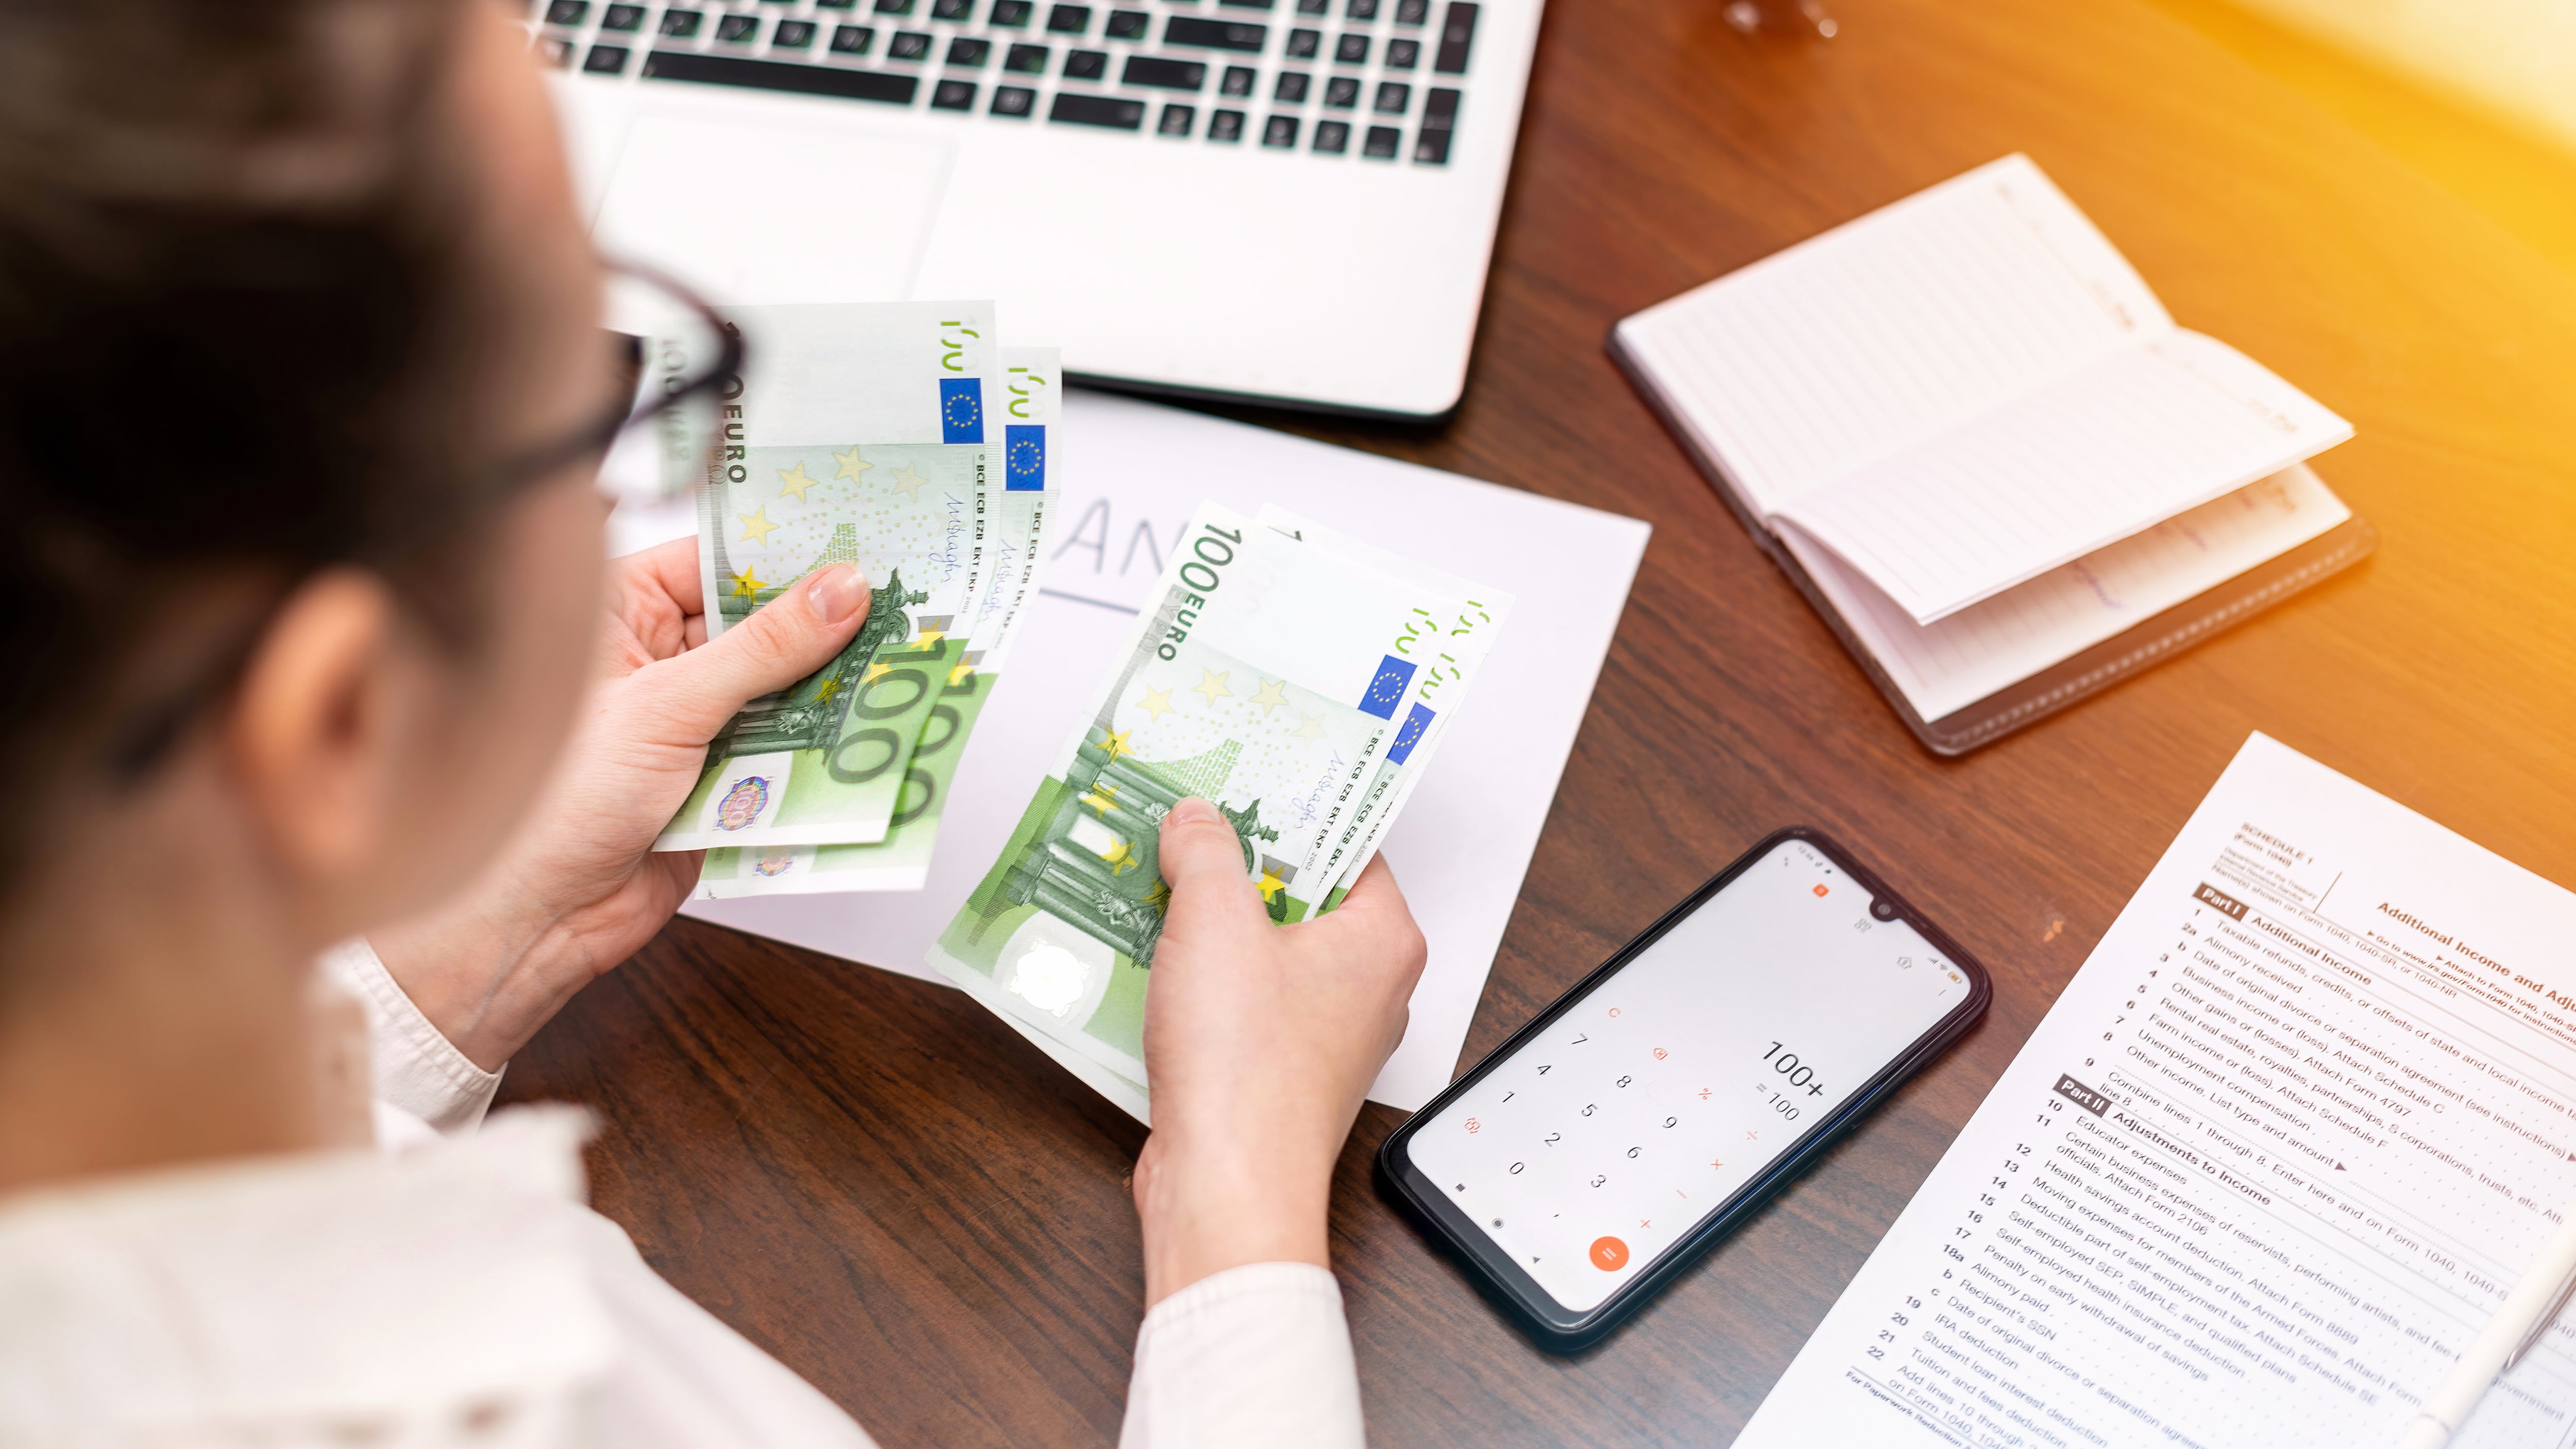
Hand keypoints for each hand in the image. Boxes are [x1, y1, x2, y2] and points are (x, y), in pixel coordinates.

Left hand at [370, 539, 868, 1068]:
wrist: (540, 919)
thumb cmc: (552, 804)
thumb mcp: (667, 704)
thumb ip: (762, 647)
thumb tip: (837, 591)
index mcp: (617, 614)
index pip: (716, 561)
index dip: (785, 559)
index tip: (857, 550)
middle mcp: (655, 660)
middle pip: (760, 627)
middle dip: (822, 630)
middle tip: (896, 613)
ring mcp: (691, 722)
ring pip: (780, 691)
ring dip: (828, 694)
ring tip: (896, 673)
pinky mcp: (721, 779)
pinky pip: (785, 751)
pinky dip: (821, 751)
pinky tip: (864, 737)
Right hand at [1130, 797, 1428, 1306]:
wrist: (1226, 1188)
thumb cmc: (1246, 1064)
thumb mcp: (1214, 921)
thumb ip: (1204, 852)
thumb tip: (1195, 819)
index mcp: (1384, 939)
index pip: (1350, 845)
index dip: (1294, 808)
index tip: (1247, 778)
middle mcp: (1369, 988)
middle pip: (1302, 898)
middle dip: (1238, 865)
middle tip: (1185, 821)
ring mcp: (1325, 1036)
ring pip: (1266, 952)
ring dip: (1209, 923)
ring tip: (1152, 879)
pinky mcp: (1278, 1073)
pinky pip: (1241, 1002)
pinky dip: (1201, 979)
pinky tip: (1148, 956)